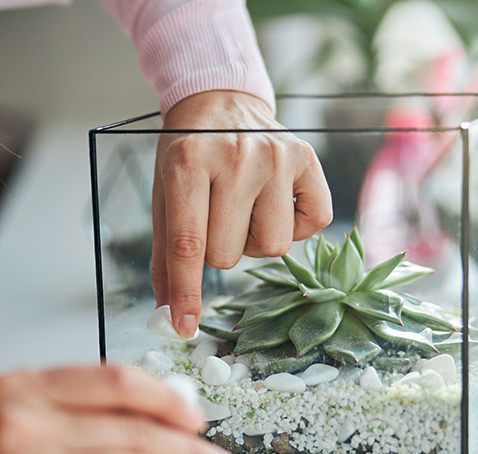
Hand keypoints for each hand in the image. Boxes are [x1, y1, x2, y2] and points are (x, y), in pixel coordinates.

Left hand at [152, 90, 332, 337]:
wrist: (221, 103)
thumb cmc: (188, 158)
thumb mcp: (165, 198)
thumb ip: (166, 258)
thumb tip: (169, 318)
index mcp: (187, 161)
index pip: (188, 244)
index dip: (187, 293)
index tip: (184, 327)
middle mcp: (236, 155)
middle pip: (229, 255)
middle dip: (220, 249)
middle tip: (217, 215)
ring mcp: (276, 155)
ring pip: (272, 247)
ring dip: (255, 240)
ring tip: (246, 208)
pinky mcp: (308, 158)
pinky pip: (312, 226)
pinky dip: (295, 226)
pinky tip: (276, 201)